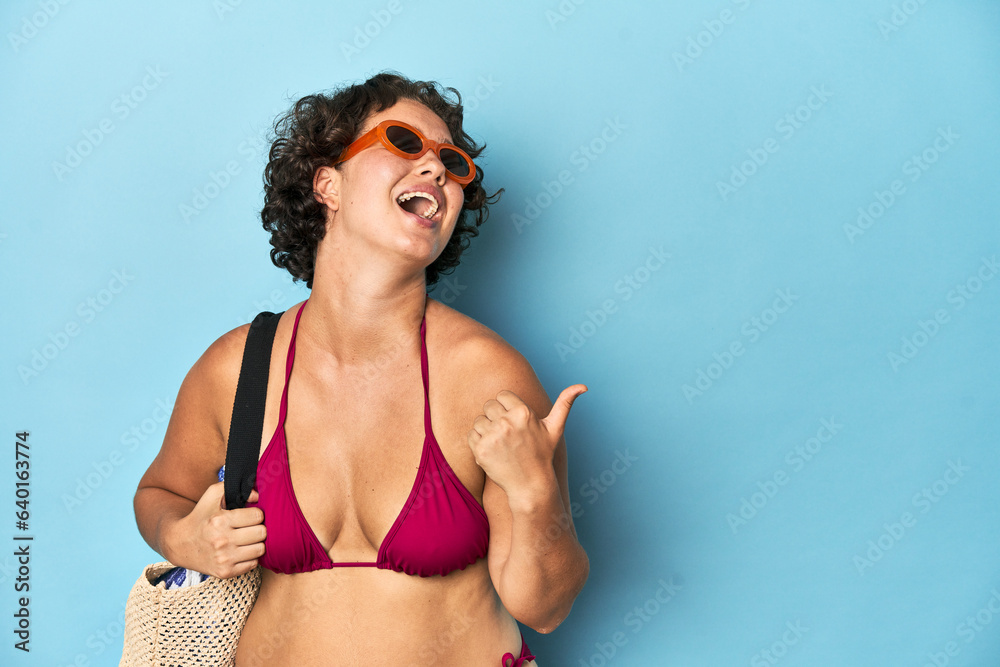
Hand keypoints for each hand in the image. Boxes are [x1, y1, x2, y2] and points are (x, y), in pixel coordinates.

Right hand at [169, 481, 265, 577]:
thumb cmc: (200, 517)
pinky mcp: (225, 572)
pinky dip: (250, 557)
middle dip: (257, 528)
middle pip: (261, 533)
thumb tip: (257, 495)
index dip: (255, 514)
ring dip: (256, 543)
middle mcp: (222, 540)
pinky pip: (253, 564)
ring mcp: (224, 558)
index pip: (257, 516)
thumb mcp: (211, 496)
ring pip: (260, 549)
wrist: (180, 544)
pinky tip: (240, 551)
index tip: (248, 516)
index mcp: (220, 520)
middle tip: (249, 528)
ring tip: (246, 539)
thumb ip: (233, 487)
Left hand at [467, 384, 586, 502]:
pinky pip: (471, 435)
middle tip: (507, 434)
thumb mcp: (555, 428)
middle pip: (488, 405)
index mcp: (523, 412)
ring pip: (479, 420)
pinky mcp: (481, 450)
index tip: (514, 421)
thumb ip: (565, 403)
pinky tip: (492, 451)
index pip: (501, 395)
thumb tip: (583, 386)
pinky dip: (478, 442)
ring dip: (486, 430)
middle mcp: (507, 422)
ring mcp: (493, 436)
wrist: (530, 485)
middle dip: (495, 417)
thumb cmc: (542, 454)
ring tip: (500, 444)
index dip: (506, 407)